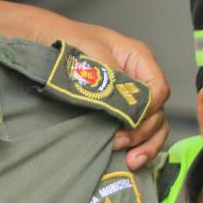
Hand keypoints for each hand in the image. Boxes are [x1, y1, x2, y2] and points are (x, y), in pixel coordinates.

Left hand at [63, 20, 170, 169]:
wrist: (44, 44)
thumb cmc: (67, 41)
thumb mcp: (90, 54)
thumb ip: (111, 79)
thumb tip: (125, 106)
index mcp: (138, 58)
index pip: (158, 89)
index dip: (148, 109)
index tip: (129, 122)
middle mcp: (139, 78)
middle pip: (157, 111)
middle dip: (143, 132)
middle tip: (120, 142)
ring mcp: (131, 95)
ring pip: (153, 124)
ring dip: (146, 144)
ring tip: (132, 161)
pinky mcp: (119, 110)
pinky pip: (138, 130)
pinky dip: (137, 145)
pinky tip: (128, 158)